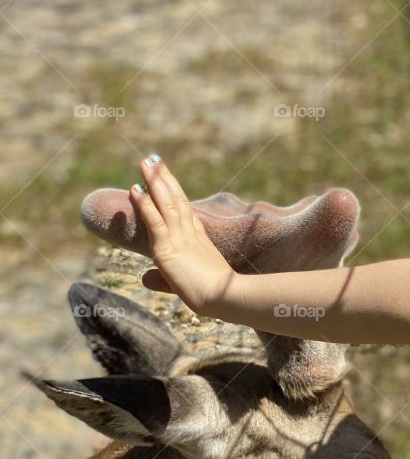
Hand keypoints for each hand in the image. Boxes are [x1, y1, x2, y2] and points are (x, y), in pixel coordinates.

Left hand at [129, 155, 238, 315]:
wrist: (225, 298)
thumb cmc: (213, 296)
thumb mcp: (184, 284)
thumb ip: (162, 279)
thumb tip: (145, 279)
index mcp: (197, 239)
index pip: (184, 210)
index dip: (173, 192)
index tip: (165, 177)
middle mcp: (189, 233)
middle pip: (175, 200)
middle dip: (164, 179)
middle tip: (154, 160)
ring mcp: (179, 238)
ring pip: (165, 203)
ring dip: (154, 182)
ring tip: (145, 162)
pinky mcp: (168, 247)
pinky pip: (154, 220)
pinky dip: (144, 204)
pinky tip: (135, 189)